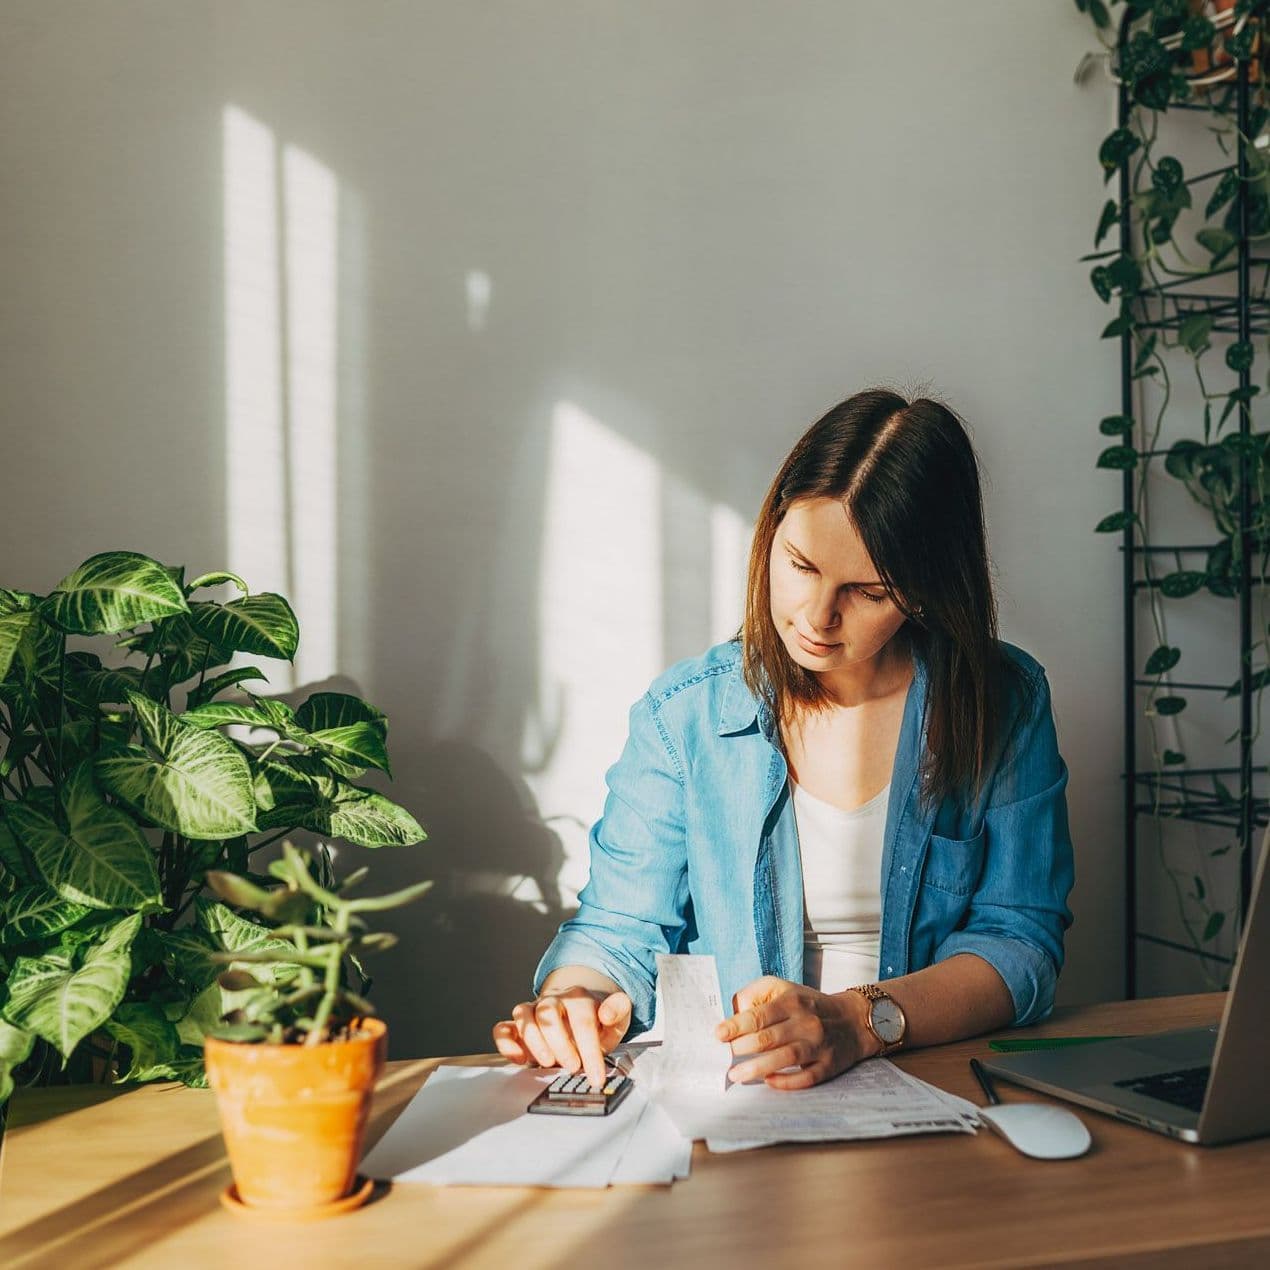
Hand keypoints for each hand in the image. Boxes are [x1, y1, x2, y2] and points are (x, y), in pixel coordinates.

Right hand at [492, 986, 632, 1089]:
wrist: (578, 1011)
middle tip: (571, 1067)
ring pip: (524, 1016)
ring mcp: (533, 1010)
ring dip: (534, 1042)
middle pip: (548, 1012)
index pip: (583, 1020)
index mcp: (578, 998)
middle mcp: (553, 1000)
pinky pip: (503, 1028)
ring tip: (547, 1063)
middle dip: (559, 1043)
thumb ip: (618, 1010)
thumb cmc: (597, 1020)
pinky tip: (518, 1059)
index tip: (595, 1076)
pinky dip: (506, 1043)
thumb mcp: (617, 1017)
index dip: (589, 1049)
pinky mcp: (517, 1025)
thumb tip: (606, 1013)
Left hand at [715, 976, 875, 1089]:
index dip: (736, 1025)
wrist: (852, 1020)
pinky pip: (806, 1077)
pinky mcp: (828, 1065)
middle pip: (769, 1037)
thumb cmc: (807, 1005)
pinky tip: (768, 1082)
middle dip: (742, 1048)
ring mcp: (819, 1045)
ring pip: (786, 1057)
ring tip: (736, 1074)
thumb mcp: (783, 988)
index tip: (718, 1034)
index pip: (759, 1014)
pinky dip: (786, 1081)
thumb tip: (734, 1013)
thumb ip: (756, 995)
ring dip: (758, 1067)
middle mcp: (806, 1022)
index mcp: (792, 1001)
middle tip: (725, 1056)